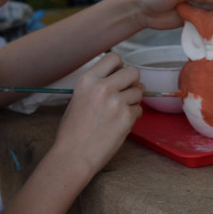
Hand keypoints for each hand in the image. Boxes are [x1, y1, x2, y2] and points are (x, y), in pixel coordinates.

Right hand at [50, 52, 142, 179]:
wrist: (74, 155)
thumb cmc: (73, 130)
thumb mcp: (78, 98)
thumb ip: (98, 85)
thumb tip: (124, 78)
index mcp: (88, 80)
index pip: (114, 57)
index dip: (120, 67)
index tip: (118, 76)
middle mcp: (102, 87)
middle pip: (133, 71)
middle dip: (132, 82)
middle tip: (125, 94)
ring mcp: (116, 102)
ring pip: (139, 91)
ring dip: (133, 100)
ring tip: (119, 112)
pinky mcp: (126, 117)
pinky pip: (139, 109)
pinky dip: (133, 116)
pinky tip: (119, 124)